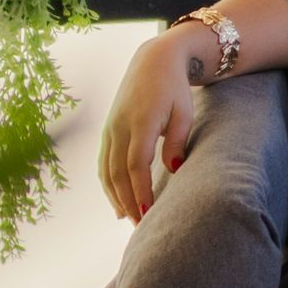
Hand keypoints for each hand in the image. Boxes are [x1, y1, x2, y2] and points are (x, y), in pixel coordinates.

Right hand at [99, 29, 202, 224]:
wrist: (153, 60)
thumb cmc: (175, 87)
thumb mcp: (184, 111)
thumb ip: (178, 141)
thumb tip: (174, 170)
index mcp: (142, 121)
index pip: (136, 164)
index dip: (140, 190)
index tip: (148, 213)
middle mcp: (120, 126)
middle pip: (118, 172)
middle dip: (128, 201)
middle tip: (140, 226)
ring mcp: (110, 127)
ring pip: (107, 170)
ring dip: (116, 197)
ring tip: (128, 219)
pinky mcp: (108, 129)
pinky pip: (103, 162)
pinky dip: (108, 184)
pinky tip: (116, 202)